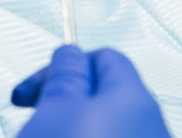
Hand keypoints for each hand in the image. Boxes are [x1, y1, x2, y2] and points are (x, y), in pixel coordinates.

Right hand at [12, 45, 169, 137]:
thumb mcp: (55, 107)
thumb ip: (64, 72)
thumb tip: (70, 52)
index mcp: (133, 97)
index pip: (104, 57)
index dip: (64, 64)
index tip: (36, 83)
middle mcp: (149, 123)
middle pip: (102, 91)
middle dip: (62, 95)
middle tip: (33, 109)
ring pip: (101, 121)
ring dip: (68, 121)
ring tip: (43, 132)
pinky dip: (80, 137)